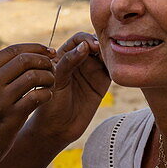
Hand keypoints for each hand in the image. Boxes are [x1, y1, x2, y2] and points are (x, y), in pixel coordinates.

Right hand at [0, 44, 56, 167]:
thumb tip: (23, 57)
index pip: (11, 50)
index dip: (34, 48)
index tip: (48, 52)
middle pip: (24, 60)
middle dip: (44, 60)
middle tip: (53, 67)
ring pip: (33, 76)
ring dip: (48, 77)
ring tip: (51, 83)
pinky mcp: (10, 118)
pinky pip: (36, 97)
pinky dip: (46, 94)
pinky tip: (47, 97)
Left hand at [25, 31, 109, 147]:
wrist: (57, 129)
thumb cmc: (50, 103)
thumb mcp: (56, 80)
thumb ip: (68, 61)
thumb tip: (85, 45)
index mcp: (64, 55)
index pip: (78, 39)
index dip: (85, 39)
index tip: (90, 46)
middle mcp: (79, 61)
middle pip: (94, 44)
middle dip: (101, 43)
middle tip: (103, 51)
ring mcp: (91, 71)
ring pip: (105, 55)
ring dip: (110, 53)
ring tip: (111, 59)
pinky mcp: (102, 83)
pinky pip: (112, 69)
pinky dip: (116, 65)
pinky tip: (116, 67)